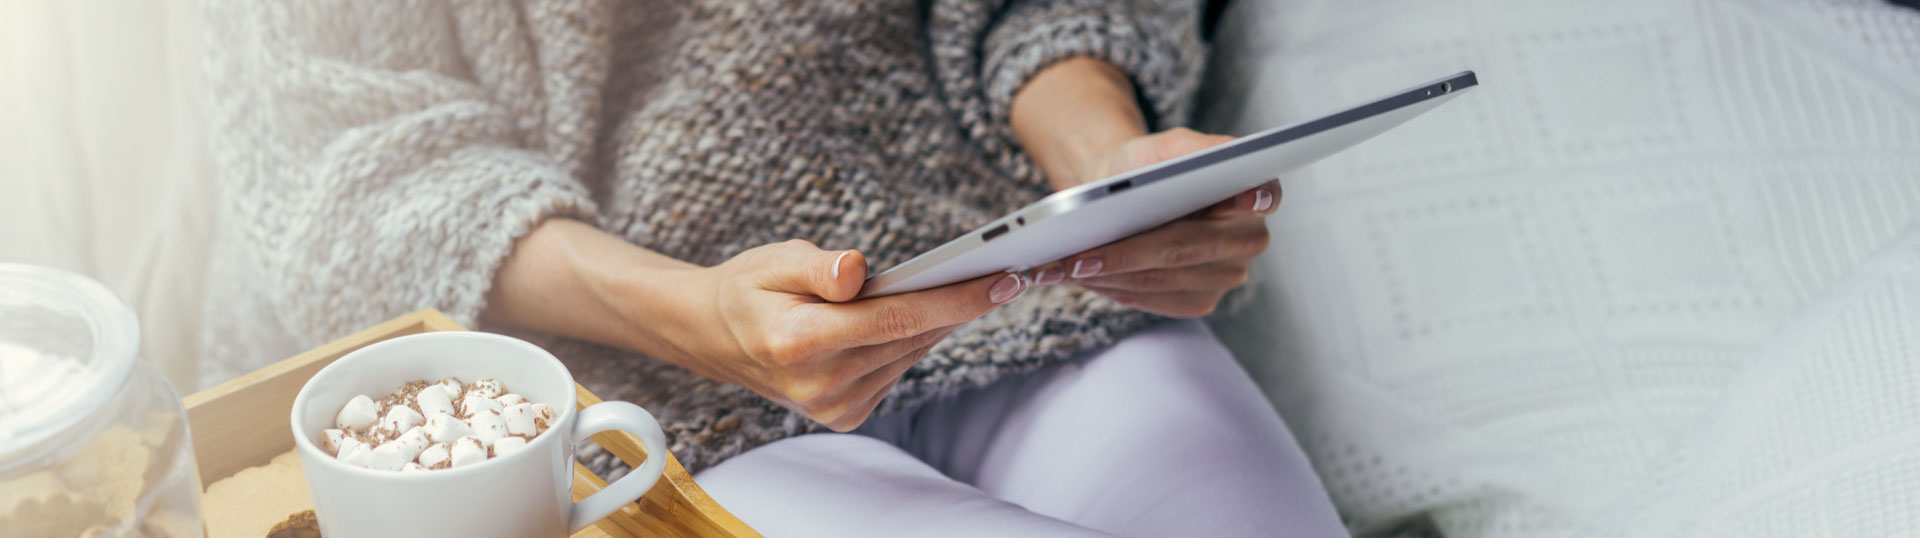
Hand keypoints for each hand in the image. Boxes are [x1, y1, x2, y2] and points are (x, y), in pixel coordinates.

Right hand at [687, 240, 1028, 429]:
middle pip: (911, 338)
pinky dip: (912, 342)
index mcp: (798, 342)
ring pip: (909, 355)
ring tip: (974, 286)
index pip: (895, 319)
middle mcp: (817, 383)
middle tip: (1004, 271)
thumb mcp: (775, 259)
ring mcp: (832, 406)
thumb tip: (857, 271)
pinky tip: (921, 316)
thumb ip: (817, 266)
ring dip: (939, 323)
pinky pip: (896, 370)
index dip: (955, 299)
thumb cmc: (749, 289)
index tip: (1003, 279)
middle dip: (960, 305)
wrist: (713, 337)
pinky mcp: (844, 415)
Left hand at [1030, 129, 1278, 317]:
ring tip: (1059, 268)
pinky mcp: (1197, 301)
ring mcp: (1226, 276)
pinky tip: (1079, 278)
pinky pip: (1151, 299)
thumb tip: (1223, 156)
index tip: (1244, 199)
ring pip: (1161, 278)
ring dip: (1108, 275)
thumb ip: (1194, 147)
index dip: (1254, 197)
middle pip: (1187, 247)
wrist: (1119, 196)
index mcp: (1254, 190)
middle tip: (1076, 257)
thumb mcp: (1163, 145)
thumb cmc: (1143, 166)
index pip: (1264, 193)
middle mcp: (1249, 239)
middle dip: (1128, 253)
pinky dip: (1111, 288)